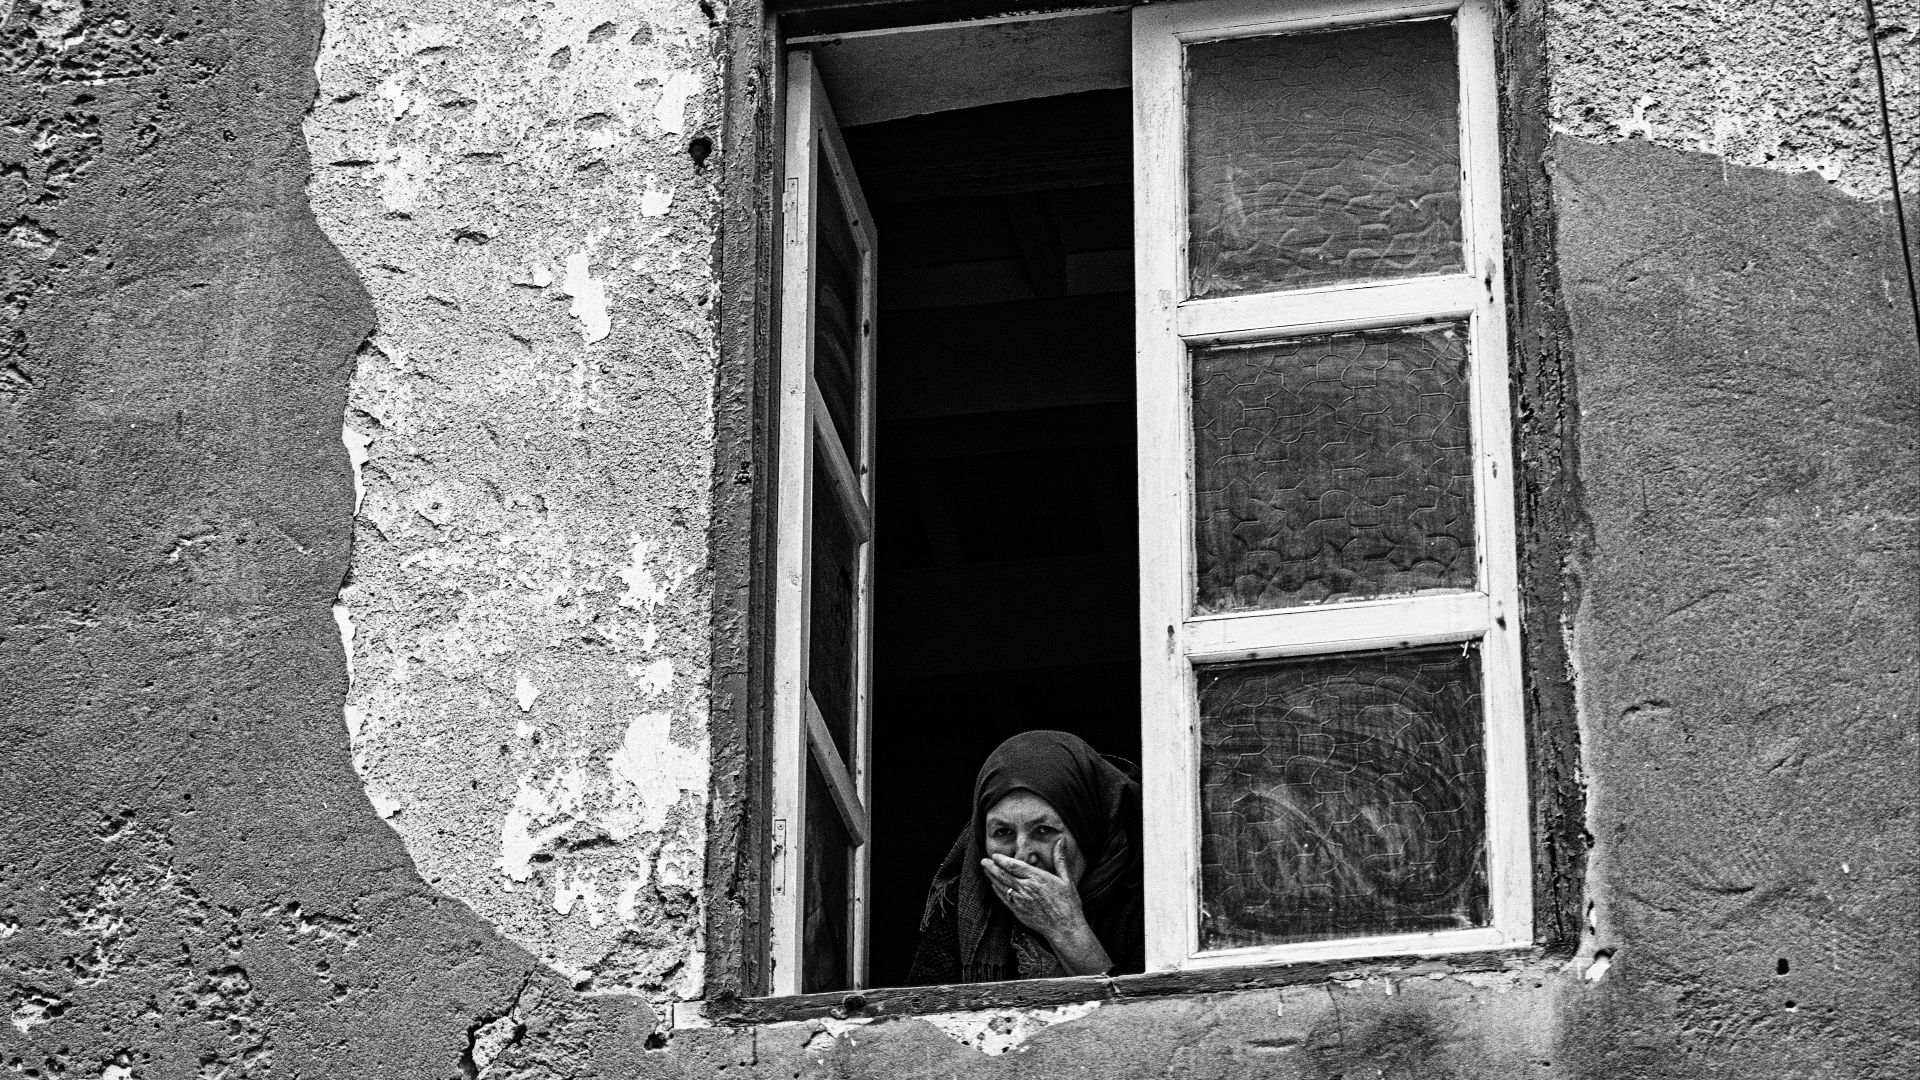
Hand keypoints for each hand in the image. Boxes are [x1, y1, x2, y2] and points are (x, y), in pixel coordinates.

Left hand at [980, 835, 1112, 974]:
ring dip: (992, 877)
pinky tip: (993, 886)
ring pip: (1002, 886)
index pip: (1014, 866)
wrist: (1065, 928)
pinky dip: (997, 891)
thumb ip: (1060, 859)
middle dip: (992, 867)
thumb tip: (1061, 840)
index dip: (1002, 860)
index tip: (995, 855)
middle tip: (983, 861)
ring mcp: (1021, 901)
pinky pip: (1004, 899)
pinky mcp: (1018, 912)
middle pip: (1004, 875)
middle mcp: (1027, 889)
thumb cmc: (1068, 904)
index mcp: (1038, 878)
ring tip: (985, 870)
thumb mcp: (1067, 879)